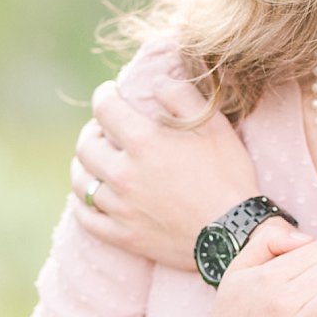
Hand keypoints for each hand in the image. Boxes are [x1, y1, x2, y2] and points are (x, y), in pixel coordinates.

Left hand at [69, 73, 262, 270]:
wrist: (235, 235)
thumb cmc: (228, 176)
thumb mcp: (214, 125)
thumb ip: (182, 96)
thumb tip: (158, 81)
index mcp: (143, 142)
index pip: (104, 108)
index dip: (104, 95)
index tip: (110, 93)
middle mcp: (124, 174)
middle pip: (86, 145)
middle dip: (92, 131)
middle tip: (104, 129)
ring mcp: (120, 208)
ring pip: (81, 182)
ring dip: (85, 166)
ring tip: (95, 161)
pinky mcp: (123, 235)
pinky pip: (86, 218)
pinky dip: (83, 204)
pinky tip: (91, 197)